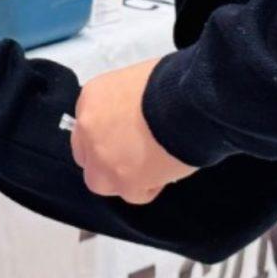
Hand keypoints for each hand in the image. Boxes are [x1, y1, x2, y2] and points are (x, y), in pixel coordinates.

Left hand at [71, 61, 194, 203]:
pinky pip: (134, 194)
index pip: (86, 128)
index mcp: (91, 99)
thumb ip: (127, 104)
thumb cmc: (172, 83)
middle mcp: (88, 129)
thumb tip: (139, 118)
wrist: (190, 100)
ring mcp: (102, 158)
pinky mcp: (124, 181)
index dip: (107, 137)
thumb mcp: (138, 83)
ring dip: (125, 179)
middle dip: (108, 161)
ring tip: (154, 167)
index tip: (127, 139)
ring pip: (102, 182)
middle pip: (88, 157)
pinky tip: (167, 170)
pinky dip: (150, 187)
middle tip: (136, 158)